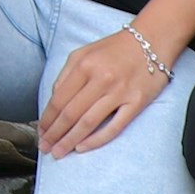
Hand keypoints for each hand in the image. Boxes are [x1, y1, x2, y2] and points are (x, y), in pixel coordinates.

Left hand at [40, 27, 172, 158]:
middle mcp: (101, 78)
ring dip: (70, 140)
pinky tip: (82, 148)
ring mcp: (120, 92)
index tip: (40, 132)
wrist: (153, 40)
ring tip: (59, 153)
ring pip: (89, 122)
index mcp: (85, 65)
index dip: (47, 119)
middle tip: (45, 148)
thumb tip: (54, 101)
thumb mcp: (84, 53)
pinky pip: (114, 127)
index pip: (59, 99)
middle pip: (71, 113)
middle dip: (55, 134)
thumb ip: (66, 75)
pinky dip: (96, 140)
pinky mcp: (137, 102)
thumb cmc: (116, 48)